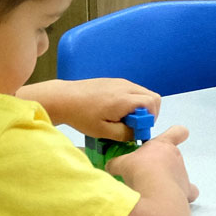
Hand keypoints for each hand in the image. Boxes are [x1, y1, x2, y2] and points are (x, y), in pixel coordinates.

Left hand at [19, 78, 161, 140]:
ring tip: (123, 117)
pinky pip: (132, 90)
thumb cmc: (81, 116)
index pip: (153, 103)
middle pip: (152, 96)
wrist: (63, 98)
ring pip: (142, 92)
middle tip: (135, 124)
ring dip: (140, 106)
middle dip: (149, 112)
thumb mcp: (103, 132)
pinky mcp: (114, 81)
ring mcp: (120, 82)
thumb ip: (125, 134)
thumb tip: (137, 133)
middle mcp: (126, 87)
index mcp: (124, 99)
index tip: (139, 128)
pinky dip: (131, 100)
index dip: (151, 118)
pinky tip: (115, 109)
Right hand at [106, 125, 199, 201]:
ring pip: (179, 175)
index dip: (177, 133)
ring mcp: (183, 174)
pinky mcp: (187, 191)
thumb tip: (110, 167)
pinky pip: (189, 192)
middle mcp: (177, 158)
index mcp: (163, 145)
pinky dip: (181, 195)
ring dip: (168, 180)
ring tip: (153, 190)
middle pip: (173, 157)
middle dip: (161, 164)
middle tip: (146, 174)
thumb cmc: (139, 171)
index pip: (177, 132)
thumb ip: (116, 163)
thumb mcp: (121, 164)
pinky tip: (169, 198)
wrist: (154, 194)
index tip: (176, 135)